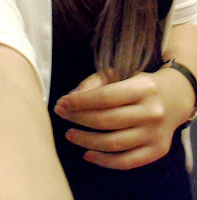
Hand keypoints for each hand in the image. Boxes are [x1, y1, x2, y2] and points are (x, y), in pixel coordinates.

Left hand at [53, 69, 190, 169]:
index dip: (80, 102)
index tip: (62, 102)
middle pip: (107, 120)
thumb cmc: (139, 85)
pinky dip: (103, 160)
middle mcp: (151, 112)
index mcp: (143, 88)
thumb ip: (95, 83)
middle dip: (78, 118)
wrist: (175, 98)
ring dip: (86, 140)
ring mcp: (155, 134)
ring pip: (113, 143)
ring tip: (70, 134)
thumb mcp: (121, 75)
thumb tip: (72, 97)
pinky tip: (87, 153)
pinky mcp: (157, 151)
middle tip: (61, 115)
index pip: (105, 97)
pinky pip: (126, 161)